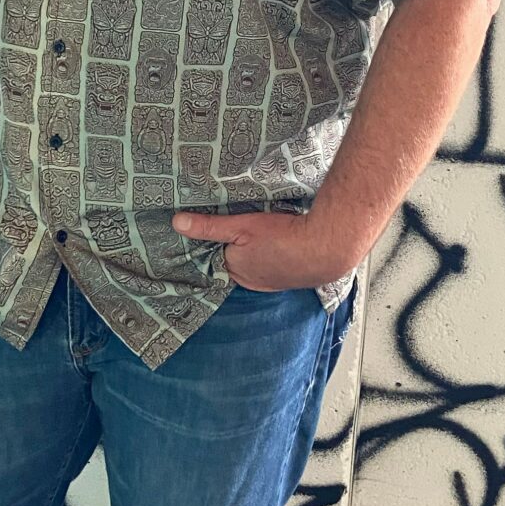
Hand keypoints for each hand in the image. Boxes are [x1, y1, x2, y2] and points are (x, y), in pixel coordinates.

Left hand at [172, 207, 357, 291]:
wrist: (327, 248)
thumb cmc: (285, 237)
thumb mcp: (241, 226)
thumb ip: (209, 226)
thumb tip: (177, 223)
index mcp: (235, 269)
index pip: (215, 255)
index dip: (215, 241)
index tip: (215, 227)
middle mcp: (251, 280)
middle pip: (234, 259)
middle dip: (234, 246)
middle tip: (238, 227)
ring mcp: (272, 281)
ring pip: (255, 262)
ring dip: (255, 251)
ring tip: (260, 234)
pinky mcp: (291, 277)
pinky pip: (274, 265)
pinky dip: (273, 255)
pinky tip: (278, 243)